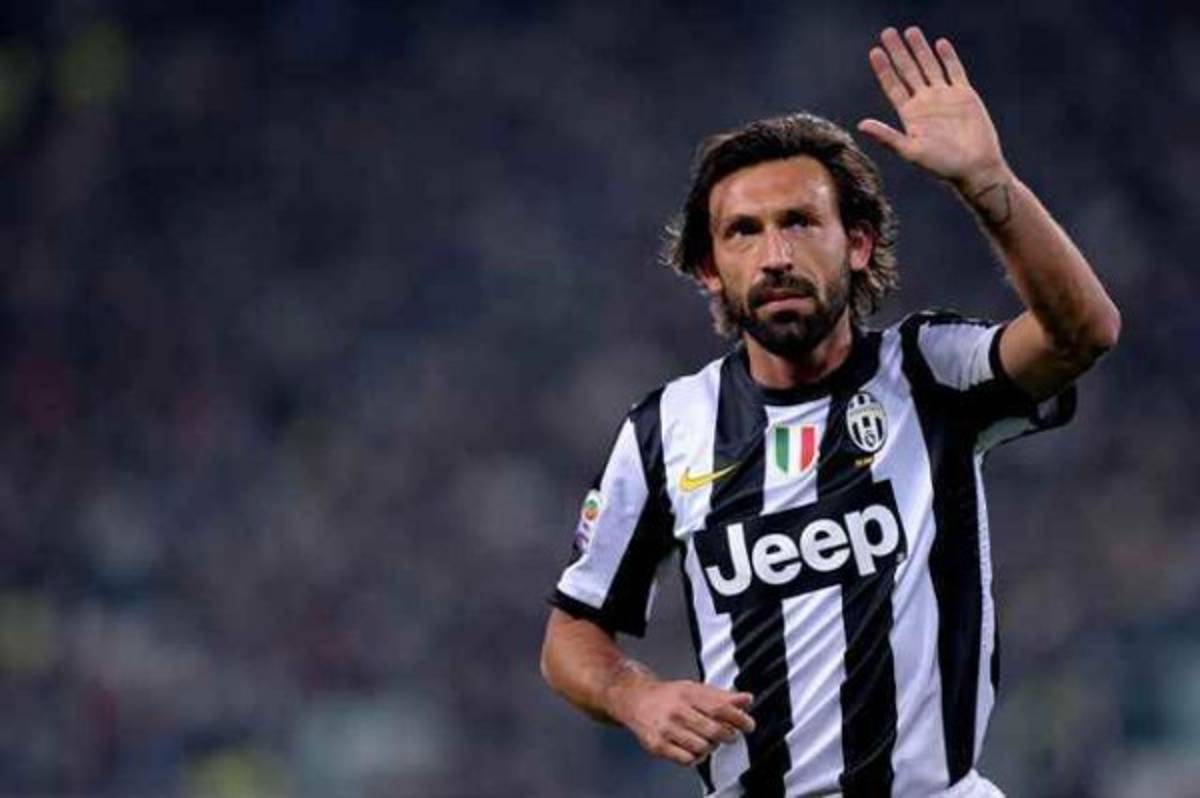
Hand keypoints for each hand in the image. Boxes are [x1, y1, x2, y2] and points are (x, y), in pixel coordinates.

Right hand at [612, 678, 756, 766]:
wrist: (635, 700)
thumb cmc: (669, 696)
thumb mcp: (695, 689)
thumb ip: (722, 696)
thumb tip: (747, 699)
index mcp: (688, 694)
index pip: (720, 708)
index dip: (739, 718)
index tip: (748, 724)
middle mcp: (676, 711)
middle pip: (713, 730)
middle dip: (728, 735)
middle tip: (730, 734)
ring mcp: (666, 730)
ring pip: (703, 747)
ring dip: (711, 746)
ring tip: (709, 739)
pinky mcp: (658, 746)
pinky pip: (687, 759)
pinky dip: (696, 756)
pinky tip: (695, 747)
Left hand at [858, 27, 1009, 195]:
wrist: (974, 167)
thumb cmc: (942, 164)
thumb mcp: (910, 151)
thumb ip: (886, 136)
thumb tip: (860, 125)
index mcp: (910, 115)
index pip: (893, 86)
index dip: (883, 69)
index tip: (874, 51)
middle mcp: (925, 103)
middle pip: (908, 70)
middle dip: (898, 51)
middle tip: (887, 31)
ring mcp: (944, 97)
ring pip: (929, 66)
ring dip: (920, 49)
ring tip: (910, 30)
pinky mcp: (964, 95)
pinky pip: (955, 71)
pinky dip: (948, 57)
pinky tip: (940, 43)